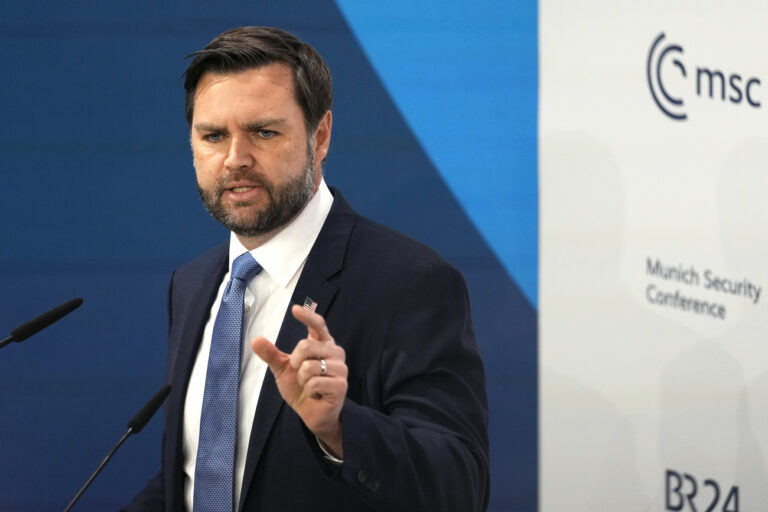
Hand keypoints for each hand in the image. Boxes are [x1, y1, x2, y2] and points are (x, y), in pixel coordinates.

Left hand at [251, 304, 346, 457]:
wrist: (312, 413)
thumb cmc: (301, 387)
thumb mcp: (282, 369)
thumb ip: (271, 354)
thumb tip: (255, 340)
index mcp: (322, 344)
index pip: (318, 325)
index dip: (308, 316)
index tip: (295, 309)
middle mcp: (334, 353)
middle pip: (306, 345)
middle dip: (295, 362)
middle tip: (300, 374)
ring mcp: (340, 368)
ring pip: (309, 366)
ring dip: (302, 379)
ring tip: (309, 386)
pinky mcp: (341, 385)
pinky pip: (315, 382)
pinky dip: (309, 390)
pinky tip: (316, 394)